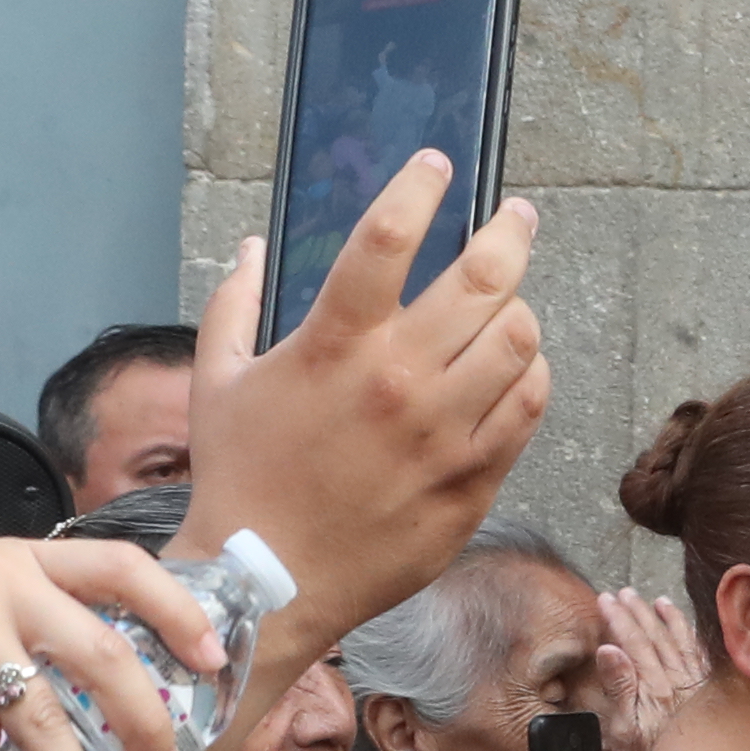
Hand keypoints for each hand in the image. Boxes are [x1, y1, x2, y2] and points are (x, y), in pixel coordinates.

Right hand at [178, 146, 554, 665]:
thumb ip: (234, 306)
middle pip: (483, 279)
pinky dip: (532, 374)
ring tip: (510, 302)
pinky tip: (517, 367)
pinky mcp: (473, 478)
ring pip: (520, 340)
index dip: (419, 189)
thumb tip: (250, 248)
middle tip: (516, 218)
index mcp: (333, 347)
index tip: (437, 167)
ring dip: (520, 308)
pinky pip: (528, 406)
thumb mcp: (218, 384)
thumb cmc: (240, 479)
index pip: (388, 237)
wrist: (268, 583)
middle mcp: (398, 382)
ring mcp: (444, 433)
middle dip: (510, 233)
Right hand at [591, 585, 707, 750]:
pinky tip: (690, 630)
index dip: (619, 620)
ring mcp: (697, 692)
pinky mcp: (711, 701)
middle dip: (639, 614)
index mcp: (653, 691)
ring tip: (658, 600)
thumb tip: (608, 650)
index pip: (634, 645)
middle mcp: (678, 686)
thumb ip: (618, 688)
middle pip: (657, 640)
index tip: (606, 600)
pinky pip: (704, 662)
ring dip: (669, 622)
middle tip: (623, 593)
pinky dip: (696, 642)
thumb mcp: (622, 733)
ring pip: (682, 646)